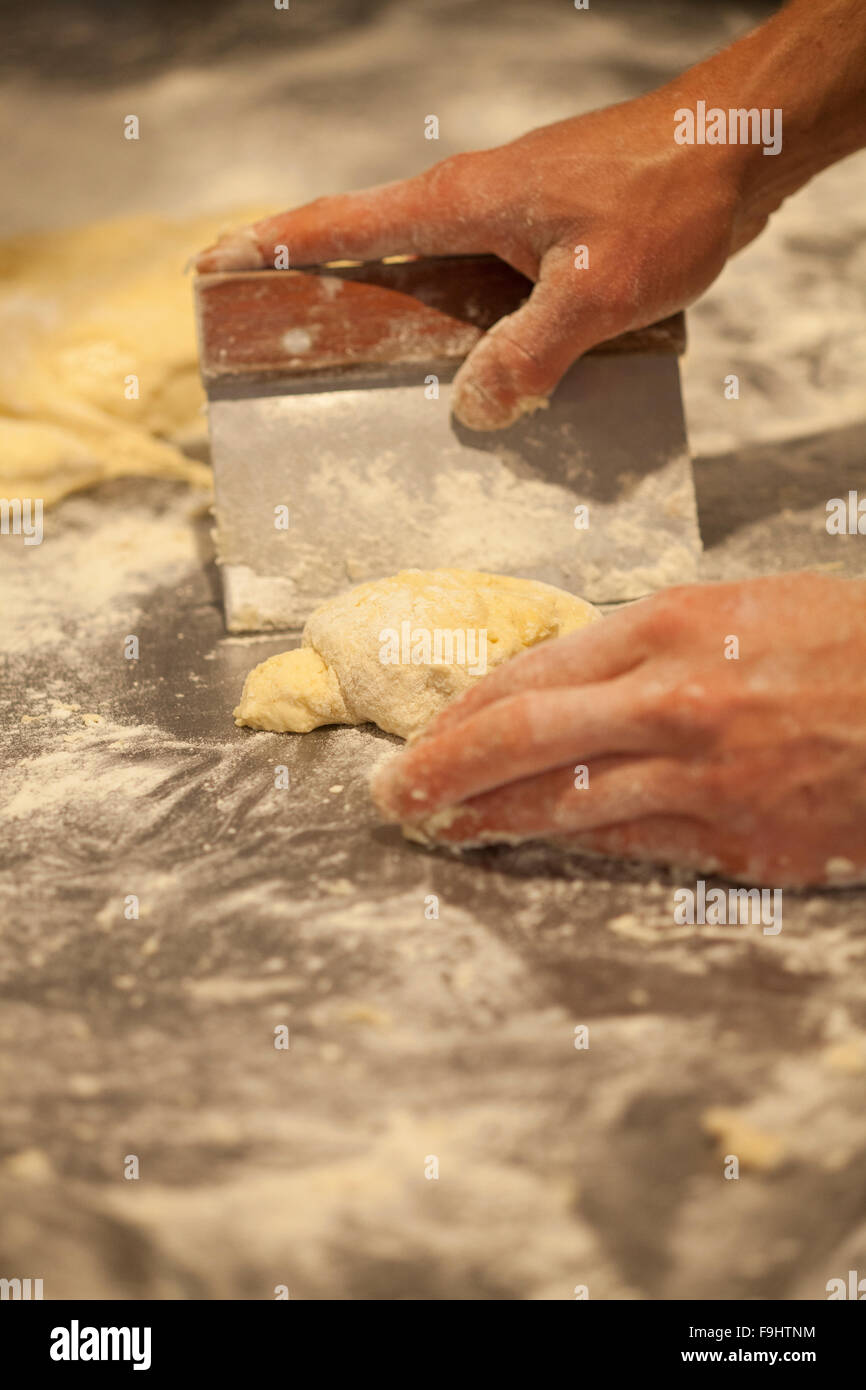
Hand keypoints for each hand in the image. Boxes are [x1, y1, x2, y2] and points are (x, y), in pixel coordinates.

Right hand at [195, 90, 755, 429]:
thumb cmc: (666, 197)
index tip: (212, 267)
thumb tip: (475, 413)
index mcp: (458, 205)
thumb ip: (529, 353)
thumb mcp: (594, 289)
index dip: (271, 246)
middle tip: (269, 341)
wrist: (738, 148)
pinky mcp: (541, 234)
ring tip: (360, 375)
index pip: (338, 224)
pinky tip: (471, 368)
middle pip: (367, 252)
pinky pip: (475, 283)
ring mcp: (505, 217)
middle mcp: (469, 206)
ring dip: (391, 316)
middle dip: (315, 293)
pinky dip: (455, 322)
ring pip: (425, 274)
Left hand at [370, 574, 865, 886]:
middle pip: (521, 737)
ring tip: (438, 831)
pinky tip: (530, 846)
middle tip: (391, 795)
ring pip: (563, 802)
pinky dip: (570, 844)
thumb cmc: (850, 644)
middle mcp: (673, 698)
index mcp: (673, 625)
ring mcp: (704, 775)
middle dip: (442, 769)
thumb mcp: (746, 609)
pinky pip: (631, 844)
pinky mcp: (738, 838)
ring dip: (488, 820)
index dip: (465, 712)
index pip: (533, 673)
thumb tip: (573, 682)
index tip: (426, 733)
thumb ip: (654, 645)